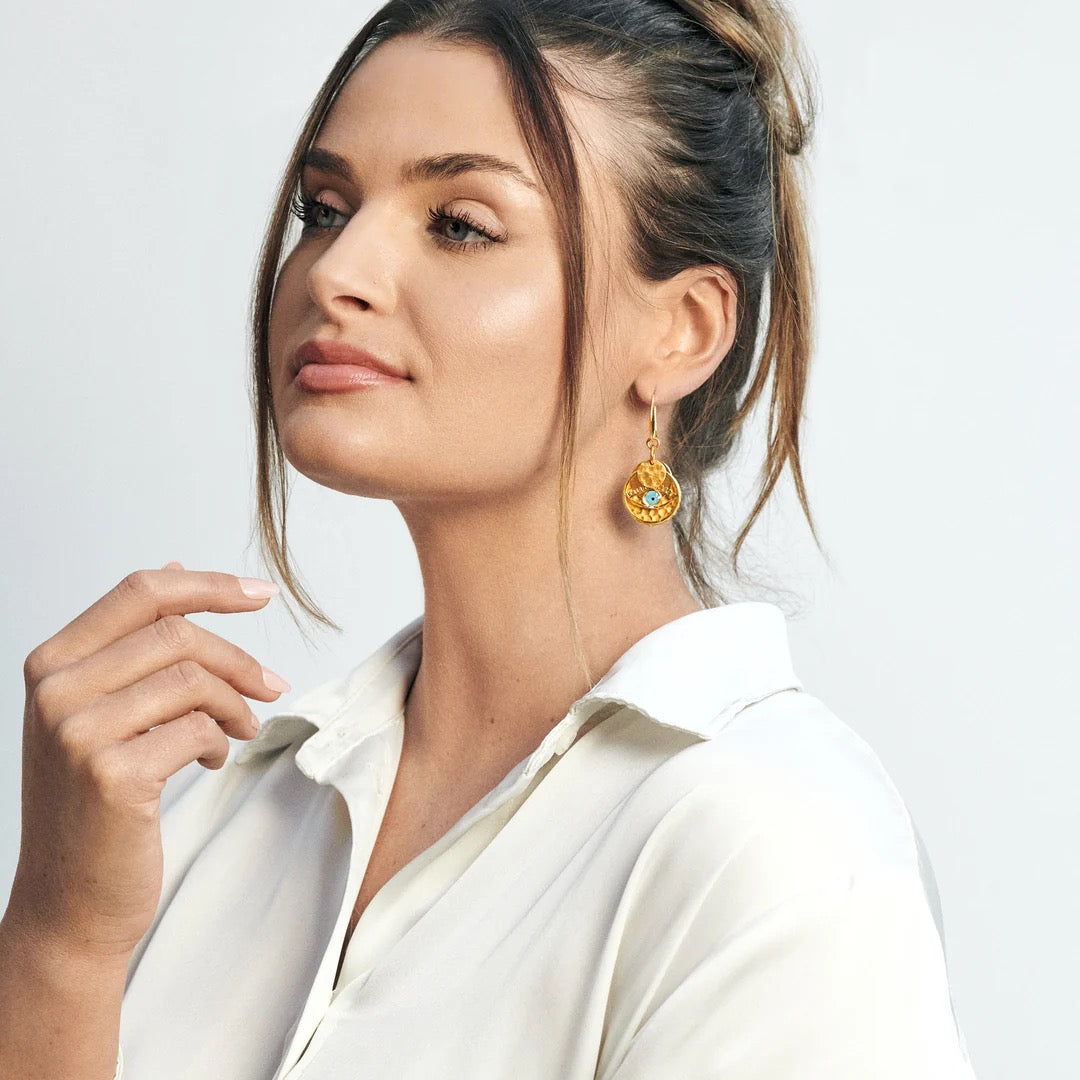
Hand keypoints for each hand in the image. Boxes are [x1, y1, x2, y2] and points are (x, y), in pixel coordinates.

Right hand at [4, 563, 289, 962]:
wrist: (70, 900)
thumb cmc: (94, 800)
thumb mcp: (102, 710)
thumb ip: (134, 640)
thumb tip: (176, 565)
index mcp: (52, 662)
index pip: (141, 592)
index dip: (210, 586)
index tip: (263, 594)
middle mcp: (56, 690)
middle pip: (177, 634)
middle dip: (238, 660)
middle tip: (272, 688)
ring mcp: (78, 732)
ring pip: (194, 679)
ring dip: (235, 704)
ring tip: (241, 730)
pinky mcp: (112, 774)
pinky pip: (199, 729)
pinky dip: (219, 742)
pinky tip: (210, 761)